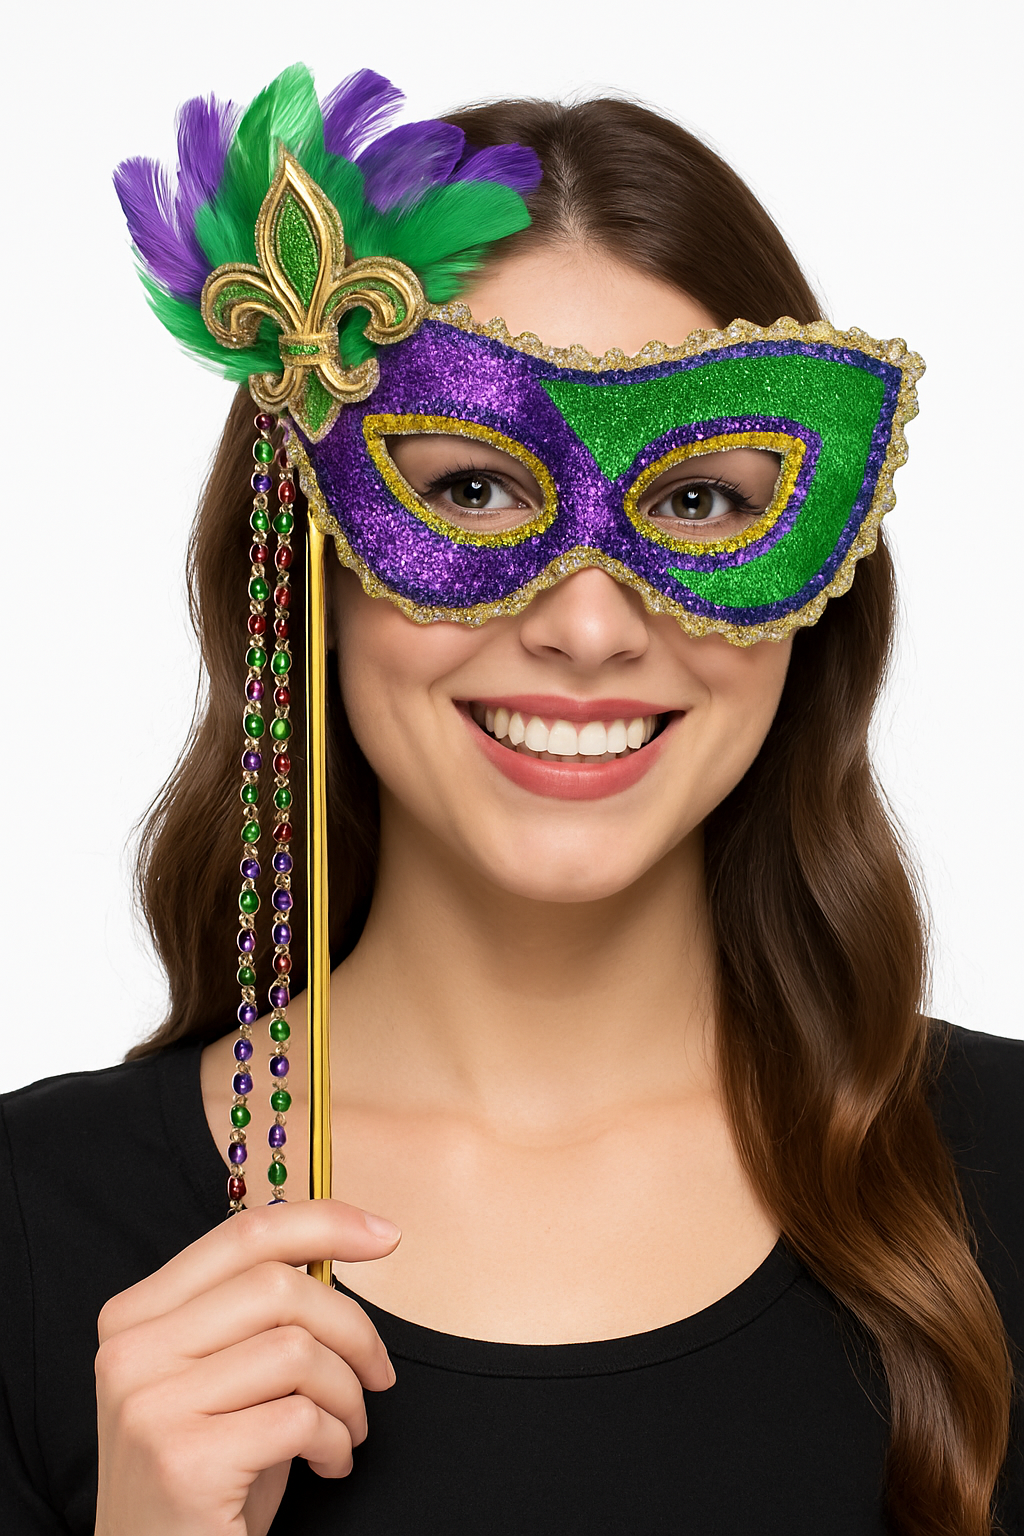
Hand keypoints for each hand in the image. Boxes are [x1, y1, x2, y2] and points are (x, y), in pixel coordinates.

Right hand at [94, 1200, 399, 1535]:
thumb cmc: (211, 1474)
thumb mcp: (222, 1376)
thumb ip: (254, 1311)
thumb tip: (342, 1242)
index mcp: (136, 1315)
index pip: (243, 1235)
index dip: (323, 1222)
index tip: (384, 1235)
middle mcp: (131, 1351)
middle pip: (278, 1286)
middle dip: (352, 1327)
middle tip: (378, 1374)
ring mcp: (150, 1405)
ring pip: (297, 1350)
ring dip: (348, 1393)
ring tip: (348, 1430)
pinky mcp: (184, 1460)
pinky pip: (300, 1417)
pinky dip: (336, 1441)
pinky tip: (328, 1464)